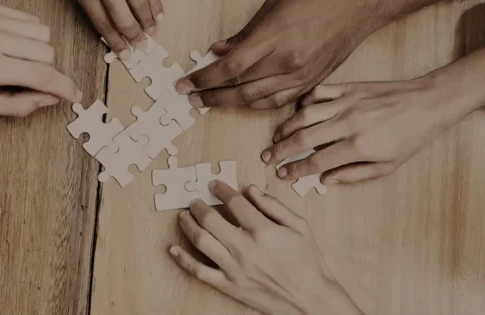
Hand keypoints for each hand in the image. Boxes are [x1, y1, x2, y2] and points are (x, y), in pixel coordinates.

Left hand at [0, 3, 81, 116]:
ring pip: (42, 33)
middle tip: (27, 79)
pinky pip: (28, 18)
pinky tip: (11, 44)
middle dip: (45, 69)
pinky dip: (28, 33)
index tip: (75, 94)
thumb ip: (17, 105)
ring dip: (38, 50)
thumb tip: (49, 100)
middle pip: (47, 52)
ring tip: (17, 60)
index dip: (65, 87)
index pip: (43, 75)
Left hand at [169, 183, 361, 314]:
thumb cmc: (308, 262)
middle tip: (194, 201)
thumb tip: (251, 190)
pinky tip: (173, 249)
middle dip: (199, 206)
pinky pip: (200, 271)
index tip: (214, 185)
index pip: (234, 202)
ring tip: (183, 216)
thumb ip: (274, 205)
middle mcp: (245, 247)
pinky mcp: (229, 285)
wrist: (311, 299)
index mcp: (263, 230)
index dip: (221, 190)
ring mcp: (234, 268)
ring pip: (201, 241)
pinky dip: (183, 260)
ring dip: (188, 225)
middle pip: (211, 219)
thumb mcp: (300, 226)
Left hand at [175, 0, 390, 108]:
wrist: (359, 4)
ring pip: (257, 100)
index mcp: (274, 38)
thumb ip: (244, 34)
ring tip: (209, 102)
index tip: (184, 84)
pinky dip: (256, 104)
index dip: (203, 79)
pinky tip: (242, 101)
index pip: (229, 67)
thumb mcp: (273, 6)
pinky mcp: (311, 83)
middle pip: (240, 88)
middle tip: (190, 98)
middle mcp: (286, 62)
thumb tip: (219, 51)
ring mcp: (300, 76)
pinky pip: (277, 102)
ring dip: (230, 103)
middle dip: (210, 96)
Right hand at [263, 44, 484, 183]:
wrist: (427, 104)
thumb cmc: (410, 139)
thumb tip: (324, 180)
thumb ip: (353, 174)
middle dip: (280, 150)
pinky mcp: (348, 87)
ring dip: (286, 127)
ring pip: (304, 114)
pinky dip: (304, 102)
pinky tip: (298, 112)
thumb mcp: (387, 166)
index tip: (281, 175)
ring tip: (276, 137)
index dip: (295, 170)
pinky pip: (317, 93)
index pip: (316, 160)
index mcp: (358, 146)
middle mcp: (348, 123)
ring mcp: (346, 102)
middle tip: (267, 157)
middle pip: (302, 138)